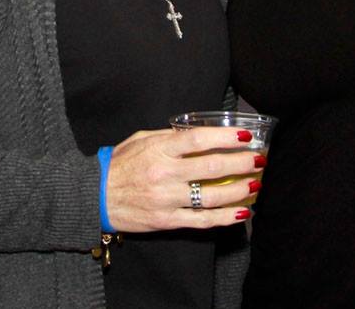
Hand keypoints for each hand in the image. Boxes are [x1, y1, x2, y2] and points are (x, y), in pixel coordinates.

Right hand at [105, 127, 262, 231]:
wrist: (95, 197)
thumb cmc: (119, 164)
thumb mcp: (141, 140)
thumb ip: (169, 137)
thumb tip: (200, 134)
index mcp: (159, 150)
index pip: (199, 140)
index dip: (225, 137)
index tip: (245, 136)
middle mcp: (164, 173)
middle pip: (211, 167)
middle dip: (241, 163)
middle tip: (259, 159)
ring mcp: (166, 199)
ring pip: (211, 196)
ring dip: (239, 190)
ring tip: (255, 184)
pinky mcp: (167, 221)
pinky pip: (201, 220)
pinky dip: (224, 218)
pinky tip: (241, 212)